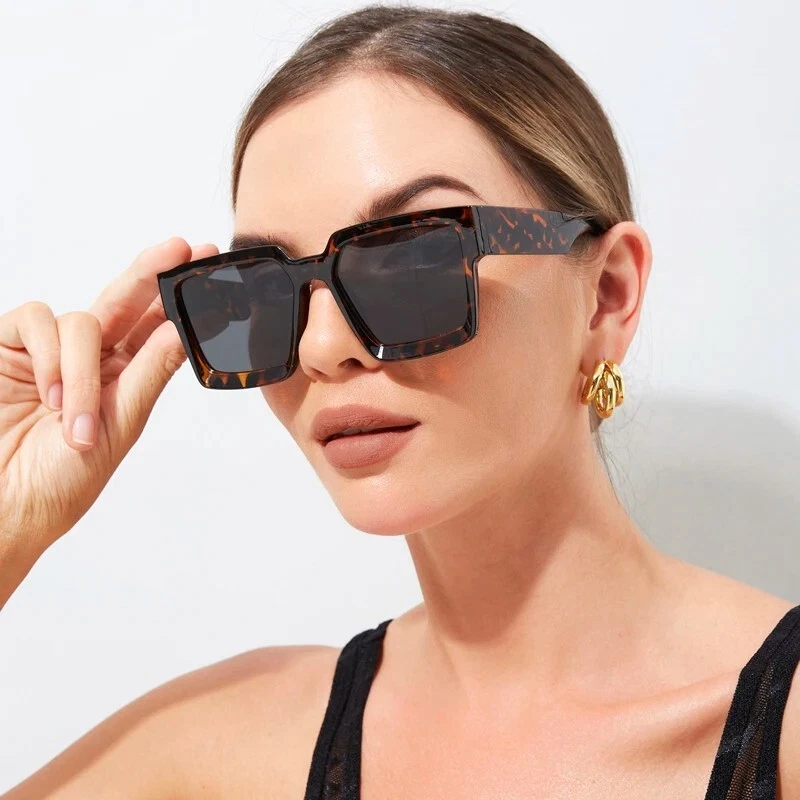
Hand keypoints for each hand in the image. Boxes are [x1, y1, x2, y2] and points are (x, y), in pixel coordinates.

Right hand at [0, 237, 217, 563]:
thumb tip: (185, 328)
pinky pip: (38, 321)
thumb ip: (149, 372)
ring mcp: (48, 351)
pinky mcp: (9, 346)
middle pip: (123, 303)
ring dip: (83, 370)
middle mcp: (88, 359)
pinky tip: (46, 394)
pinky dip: (49, 357)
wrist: (6, 505)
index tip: (206, 265)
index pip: (154, 328)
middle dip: (151, 274)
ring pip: (83, 321)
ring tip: (75, 420)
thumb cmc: (63, 478)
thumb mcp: (119, 424)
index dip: (178, 298)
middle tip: (180, 248)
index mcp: (122, 378)